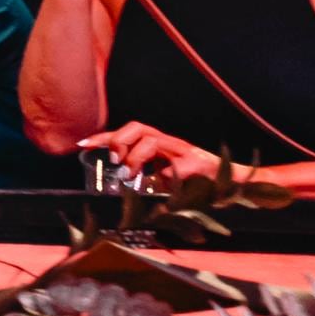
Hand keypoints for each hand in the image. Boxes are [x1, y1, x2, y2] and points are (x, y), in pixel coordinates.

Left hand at [78, 121, 225, 189]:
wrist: (232, 185)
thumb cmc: (196, 185)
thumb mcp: (163, 183)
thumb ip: (144, 182)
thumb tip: (121, 189)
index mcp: (159, 147)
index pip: (127, 133)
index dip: (104, 137)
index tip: (82, 145)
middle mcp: (170, 144)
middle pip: (138, 126)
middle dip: (119, 140)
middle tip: (114, 160)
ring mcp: (184, 152)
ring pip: (152, 139)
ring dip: (136, 156)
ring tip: (131, 173)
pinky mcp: (197, 165)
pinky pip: (174, 167)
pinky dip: (162, 175)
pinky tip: (161, 184)